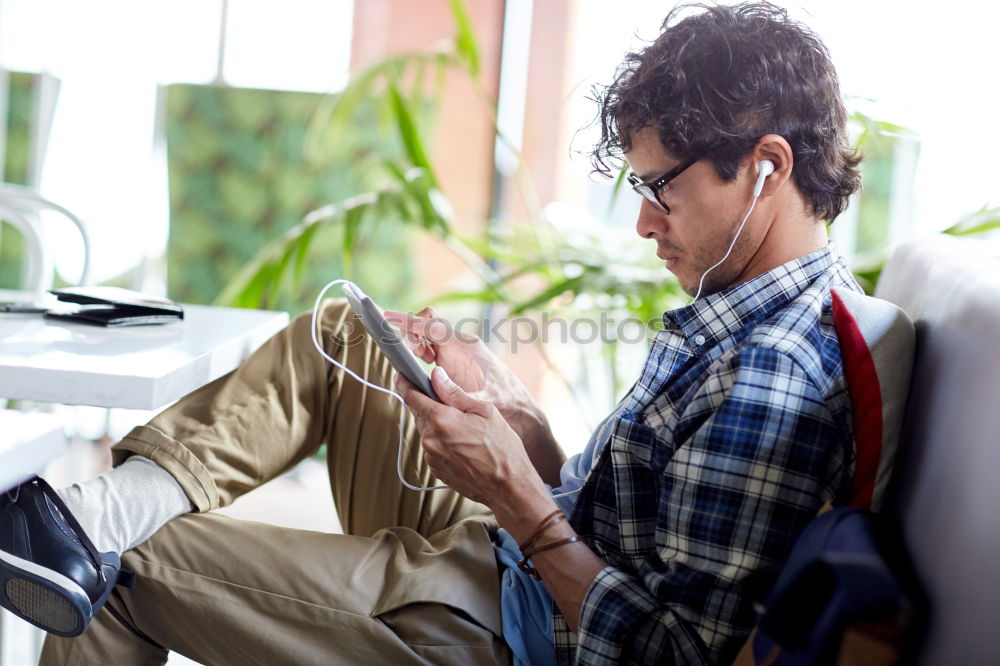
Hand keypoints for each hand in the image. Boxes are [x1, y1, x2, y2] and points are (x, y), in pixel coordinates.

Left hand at [384, 307, 565, 483]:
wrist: (509, 487)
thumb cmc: (503, 448)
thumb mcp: (484, 411)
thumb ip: (454, 393)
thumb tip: (436, 376)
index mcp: (441, 420)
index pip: (411, 396)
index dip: (405, 382)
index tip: (403, 375)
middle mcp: (431, 440)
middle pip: (419, 413)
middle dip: (429, 404)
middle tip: (450, 402)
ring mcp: (432, 457)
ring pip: (426, 431)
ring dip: (438, 424)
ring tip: (465, 428)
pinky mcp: (436, 470)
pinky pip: (433, 448)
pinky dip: (442, 441)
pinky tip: (463, 444)